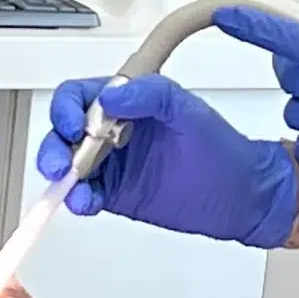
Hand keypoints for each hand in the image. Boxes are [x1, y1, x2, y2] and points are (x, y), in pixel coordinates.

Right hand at [38, 73, 298, 247]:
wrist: (242, 196)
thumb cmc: (223, 150)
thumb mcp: (189, 113)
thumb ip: (152, 96)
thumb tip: (112, 96)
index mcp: (130, 101)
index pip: (82, 95)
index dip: (68, 107)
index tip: (74, 124)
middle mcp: (115, 130)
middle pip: (65, 130)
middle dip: (55, 144)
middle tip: (61, 160)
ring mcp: (114, 163)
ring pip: (69, 164)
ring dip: (61, 174)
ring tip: (72, 185)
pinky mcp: (116, 194)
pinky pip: (85, 195)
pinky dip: (78, 199)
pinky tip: (85, 202)